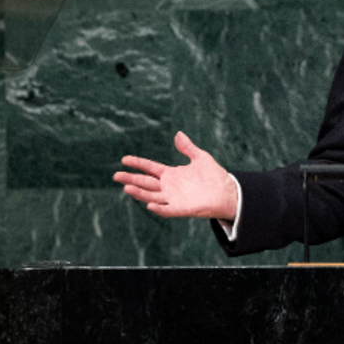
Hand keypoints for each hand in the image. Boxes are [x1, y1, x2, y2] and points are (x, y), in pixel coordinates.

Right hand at [114, 131, 237, 220]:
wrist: (227, 192)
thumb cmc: (214, 176)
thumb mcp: (200, 158)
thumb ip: (188, 148)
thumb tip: (178, 134)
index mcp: (171, 174)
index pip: (150, 168)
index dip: (138, 163)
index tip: (124, 159)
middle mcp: (168, 187)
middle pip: (145, 182)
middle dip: (131, 179)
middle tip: (116, 175)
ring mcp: (173, 198)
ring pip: (151, 196)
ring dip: (139, 192)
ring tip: (126, 187)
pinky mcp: (181, 209)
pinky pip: (167, 210)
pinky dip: (158, 208)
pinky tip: (150, 204)